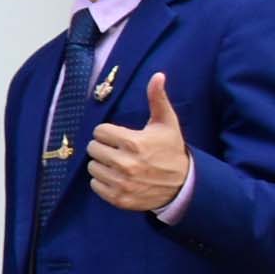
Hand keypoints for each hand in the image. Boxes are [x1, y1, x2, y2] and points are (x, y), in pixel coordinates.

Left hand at [87, 69, 189, 213]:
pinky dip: (102, 181)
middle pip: (93, 149)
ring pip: (92, 167)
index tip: (120, 136)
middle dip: (104, 147)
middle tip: (119, 150)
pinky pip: (94, 185)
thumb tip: (157, 75)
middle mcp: (125, 164)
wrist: (183, 184)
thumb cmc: (171, 149)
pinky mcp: (119, 198)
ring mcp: (121, 183)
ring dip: (102, 164)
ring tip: (119, 163)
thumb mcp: (167, 123)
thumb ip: (157, 99)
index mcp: (133, 143)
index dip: (108, 132)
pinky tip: (118, 177)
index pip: (99, 132)